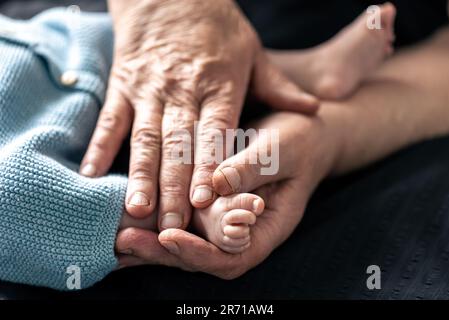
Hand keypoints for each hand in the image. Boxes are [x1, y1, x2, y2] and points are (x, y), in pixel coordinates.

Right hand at [80, 0, 318, 231]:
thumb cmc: (217, 30)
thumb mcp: (254, 53)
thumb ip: (279, 86)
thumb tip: (314, 109)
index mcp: (218, 86)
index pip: (214, 133)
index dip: (208, 166)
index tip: (202, 200)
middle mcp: (182, 91)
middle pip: (178, 144)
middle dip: (173, 185)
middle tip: (171, 223)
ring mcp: (149, 89)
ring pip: (145, 138)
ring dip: (139, 174)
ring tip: (136, 209)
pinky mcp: (123, 86)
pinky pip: (111, 120)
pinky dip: (100, 147)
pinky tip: (91, 175)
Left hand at [117, 111, 337, 277]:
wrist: (303, 132)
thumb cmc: (299, 142)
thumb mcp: (282, 150)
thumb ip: (252, 168)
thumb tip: (215, 185)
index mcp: (267, 227)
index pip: (232, 256)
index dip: (200, 252)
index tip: (169, 236)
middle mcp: (242, 230)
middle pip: (201, 256)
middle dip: (162, 252)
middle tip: (124, 242)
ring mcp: (224, 218)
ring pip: (186, 240)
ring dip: (151, 242)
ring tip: (114, 236)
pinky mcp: (211, 203)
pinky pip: (182, 217)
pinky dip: (155, 219)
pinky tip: (128, 216)